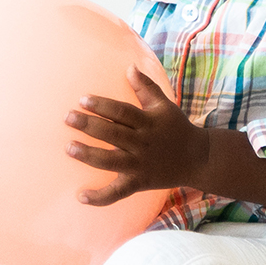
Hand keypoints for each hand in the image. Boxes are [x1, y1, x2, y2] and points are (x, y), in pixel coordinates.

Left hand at [65, 67, 208, 206]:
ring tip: (69, 148)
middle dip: (90, 126)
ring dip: (89, 155)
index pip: (123, 112)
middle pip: (114, 134)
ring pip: (112, 161)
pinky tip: (80, 196)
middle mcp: (143, 143)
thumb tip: (129, 67)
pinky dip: (100, 197)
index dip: (103, 105)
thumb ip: (146, 87)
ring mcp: (140, 165)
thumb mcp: (164, 106)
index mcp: (148, 123)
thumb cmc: (176, 128)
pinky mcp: (139, 183)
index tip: (83, 99)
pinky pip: (118, 192)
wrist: (198, 159)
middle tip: (67, 117)